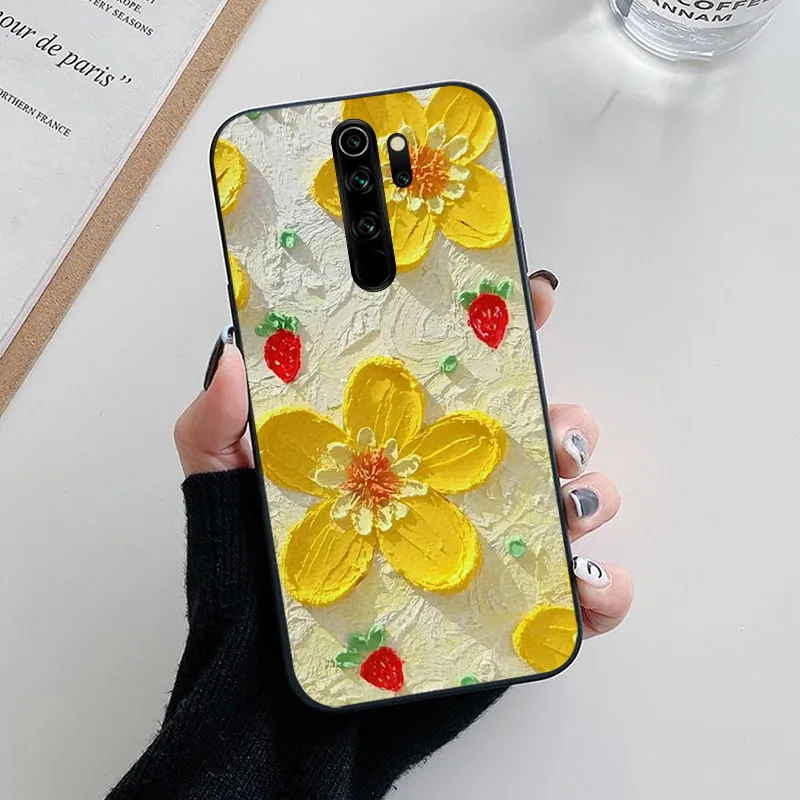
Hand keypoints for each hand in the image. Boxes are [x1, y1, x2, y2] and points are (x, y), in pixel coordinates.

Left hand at [175, 274, 632, 638]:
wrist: (275, 698)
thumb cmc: (254, 586)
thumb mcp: (221, 492)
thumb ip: (215, 424)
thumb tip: (233, 354)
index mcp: (400, 443)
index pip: (464, 369)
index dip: (503, 325)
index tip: (524, 296)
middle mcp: (451, 486)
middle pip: (539, 430)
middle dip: (563, 416)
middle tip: (549, 425)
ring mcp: (485, 545)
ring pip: (572, 500)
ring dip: (588, 492)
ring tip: (564, 503)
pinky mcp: (507, 612)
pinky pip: (578, 596)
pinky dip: (602, 588)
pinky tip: (585, 585)